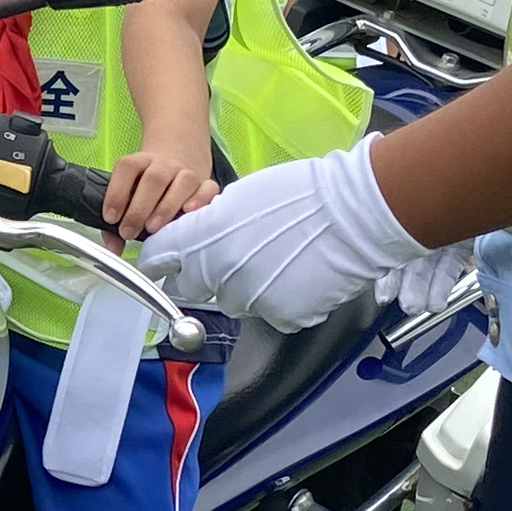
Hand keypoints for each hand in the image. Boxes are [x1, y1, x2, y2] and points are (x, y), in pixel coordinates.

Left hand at [97, 144, 216, 246]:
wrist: (176, 164)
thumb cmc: (147, 188)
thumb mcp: (128, 196)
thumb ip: (116, 223)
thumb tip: (112, 249)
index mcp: (140, 162)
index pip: (127, 167)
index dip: (117, 192)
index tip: (111, 218)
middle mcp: (164, 164)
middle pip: (154, 179)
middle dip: (139, 209)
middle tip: (129, 232)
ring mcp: (186, 172)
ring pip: (182, 181)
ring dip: (166, 207)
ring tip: (153, 228)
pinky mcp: (205, 184)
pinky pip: (208, 188)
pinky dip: (200, 200)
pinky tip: (188, 213)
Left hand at [137, 138, 445, 327]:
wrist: (354, 215)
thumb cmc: (302, 193)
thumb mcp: (241, 196)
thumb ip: (210, 222)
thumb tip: (199, 235)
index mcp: (202, 239)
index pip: (157, 258)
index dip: (160, 257)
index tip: (164, 258)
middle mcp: (218, 275)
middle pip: (191, 285)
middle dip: (201, 272)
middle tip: (230, 254)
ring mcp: (250, 300)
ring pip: (232, 300)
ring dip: (243, 286)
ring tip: (274, 260)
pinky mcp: (281, 317)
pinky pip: (269, 311)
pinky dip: (278, 298)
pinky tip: (297, 275)